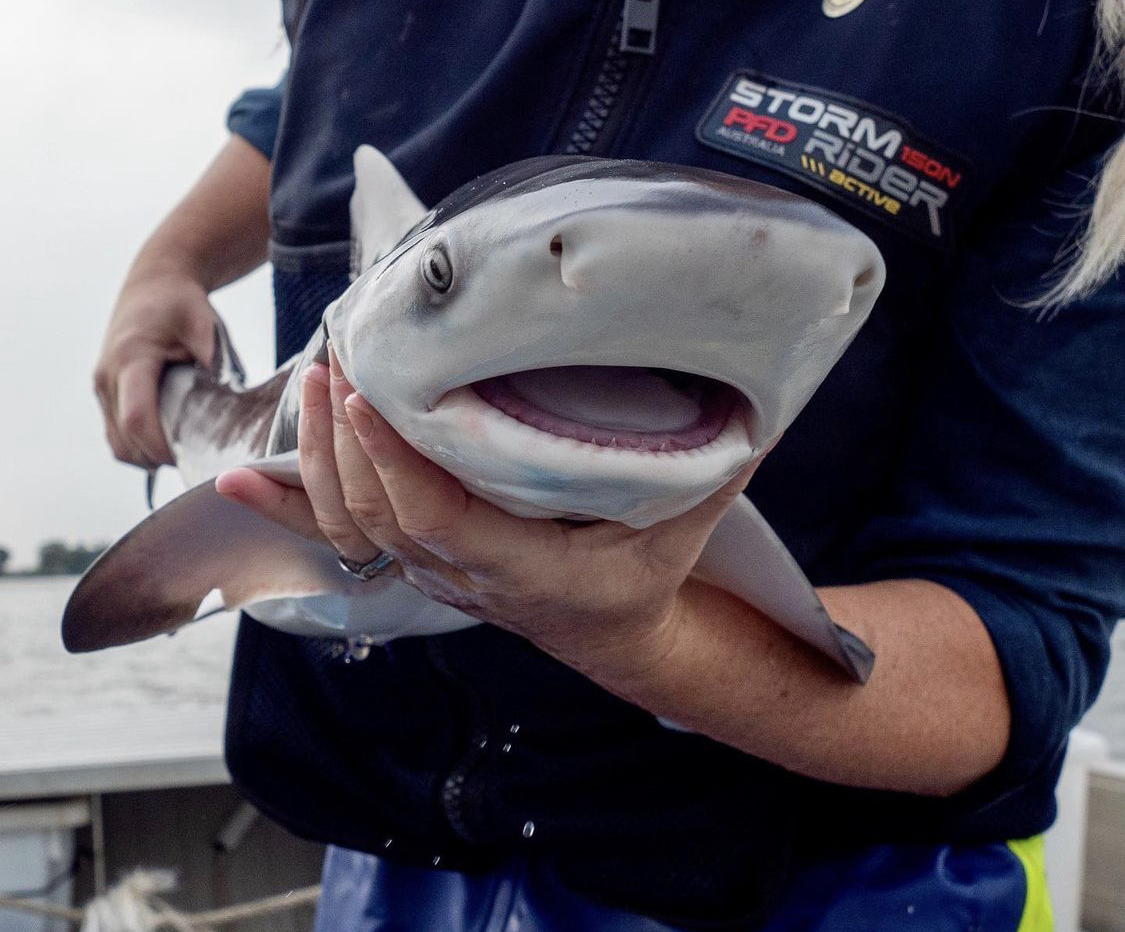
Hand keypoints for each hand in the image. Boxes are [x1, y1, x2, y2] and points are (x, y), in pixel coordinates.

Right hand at [94, 269, 217, 467]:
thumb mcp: (202, 321)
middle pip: (126, 440)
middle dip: (162, 457)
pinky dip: (140, 448)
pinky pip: (117, 437)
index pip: (137, 419)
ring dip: (149, 456)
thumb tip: (222, 398)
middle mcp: (107, 378)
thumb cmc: (179, 302)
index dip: (162, 447)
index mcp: (130, 360)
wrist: (153, 285)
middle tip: (202, 459)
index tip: (196, 457)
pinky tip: (170, 443)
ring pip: (119, 445)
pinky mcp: (106, 396)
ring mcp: (102, 389)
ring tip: (187, 451)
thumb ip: (211, 357)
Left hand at [217, 349, 758, 677]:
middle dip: (345, 441)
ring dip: (316, 460)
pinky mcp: (418, 555)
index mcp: (522, 569)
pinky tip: (236, 480)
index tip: (367, 391)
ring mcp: (432, 570)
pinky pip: (339, 535)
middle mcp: (462, 574)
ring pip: (349, 525)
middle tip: (337, 357)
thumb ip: (713, 465)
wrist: (612, 632)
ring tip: (311, 379)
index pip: (436, 519)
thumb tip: (754, 392)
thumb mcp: (686, 525)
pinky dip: (285, 507)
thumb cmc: (646, 576)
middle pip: (376, 516)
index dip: (395, 462)